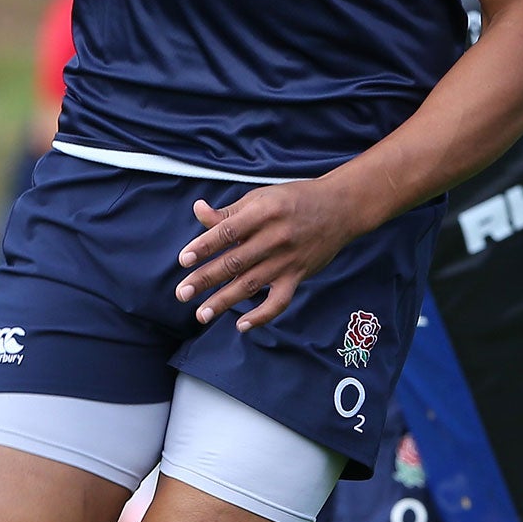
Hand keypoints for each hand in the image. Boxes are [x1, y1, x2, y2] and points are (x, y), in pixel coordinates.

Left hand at [175, 179, 366, 330]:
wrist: (340, 207)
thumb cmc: (295, 199)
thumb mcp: (261, 197)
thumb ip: (229, 211)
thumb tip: (198, 211)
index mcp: (262, 212)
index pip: (227, 231)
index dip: (204, 246)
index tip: (184, 260)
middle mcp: (274, 237)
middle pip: (235, 262)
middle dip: (206, 279)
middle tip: (182, 293)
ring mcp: (287, 260)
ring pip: (251, 284)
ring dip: (224, 301)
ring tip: (201, 314)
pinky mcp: (298, 276)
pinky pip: (279, 301)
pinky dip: (261, 315)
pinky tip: (241, 325)